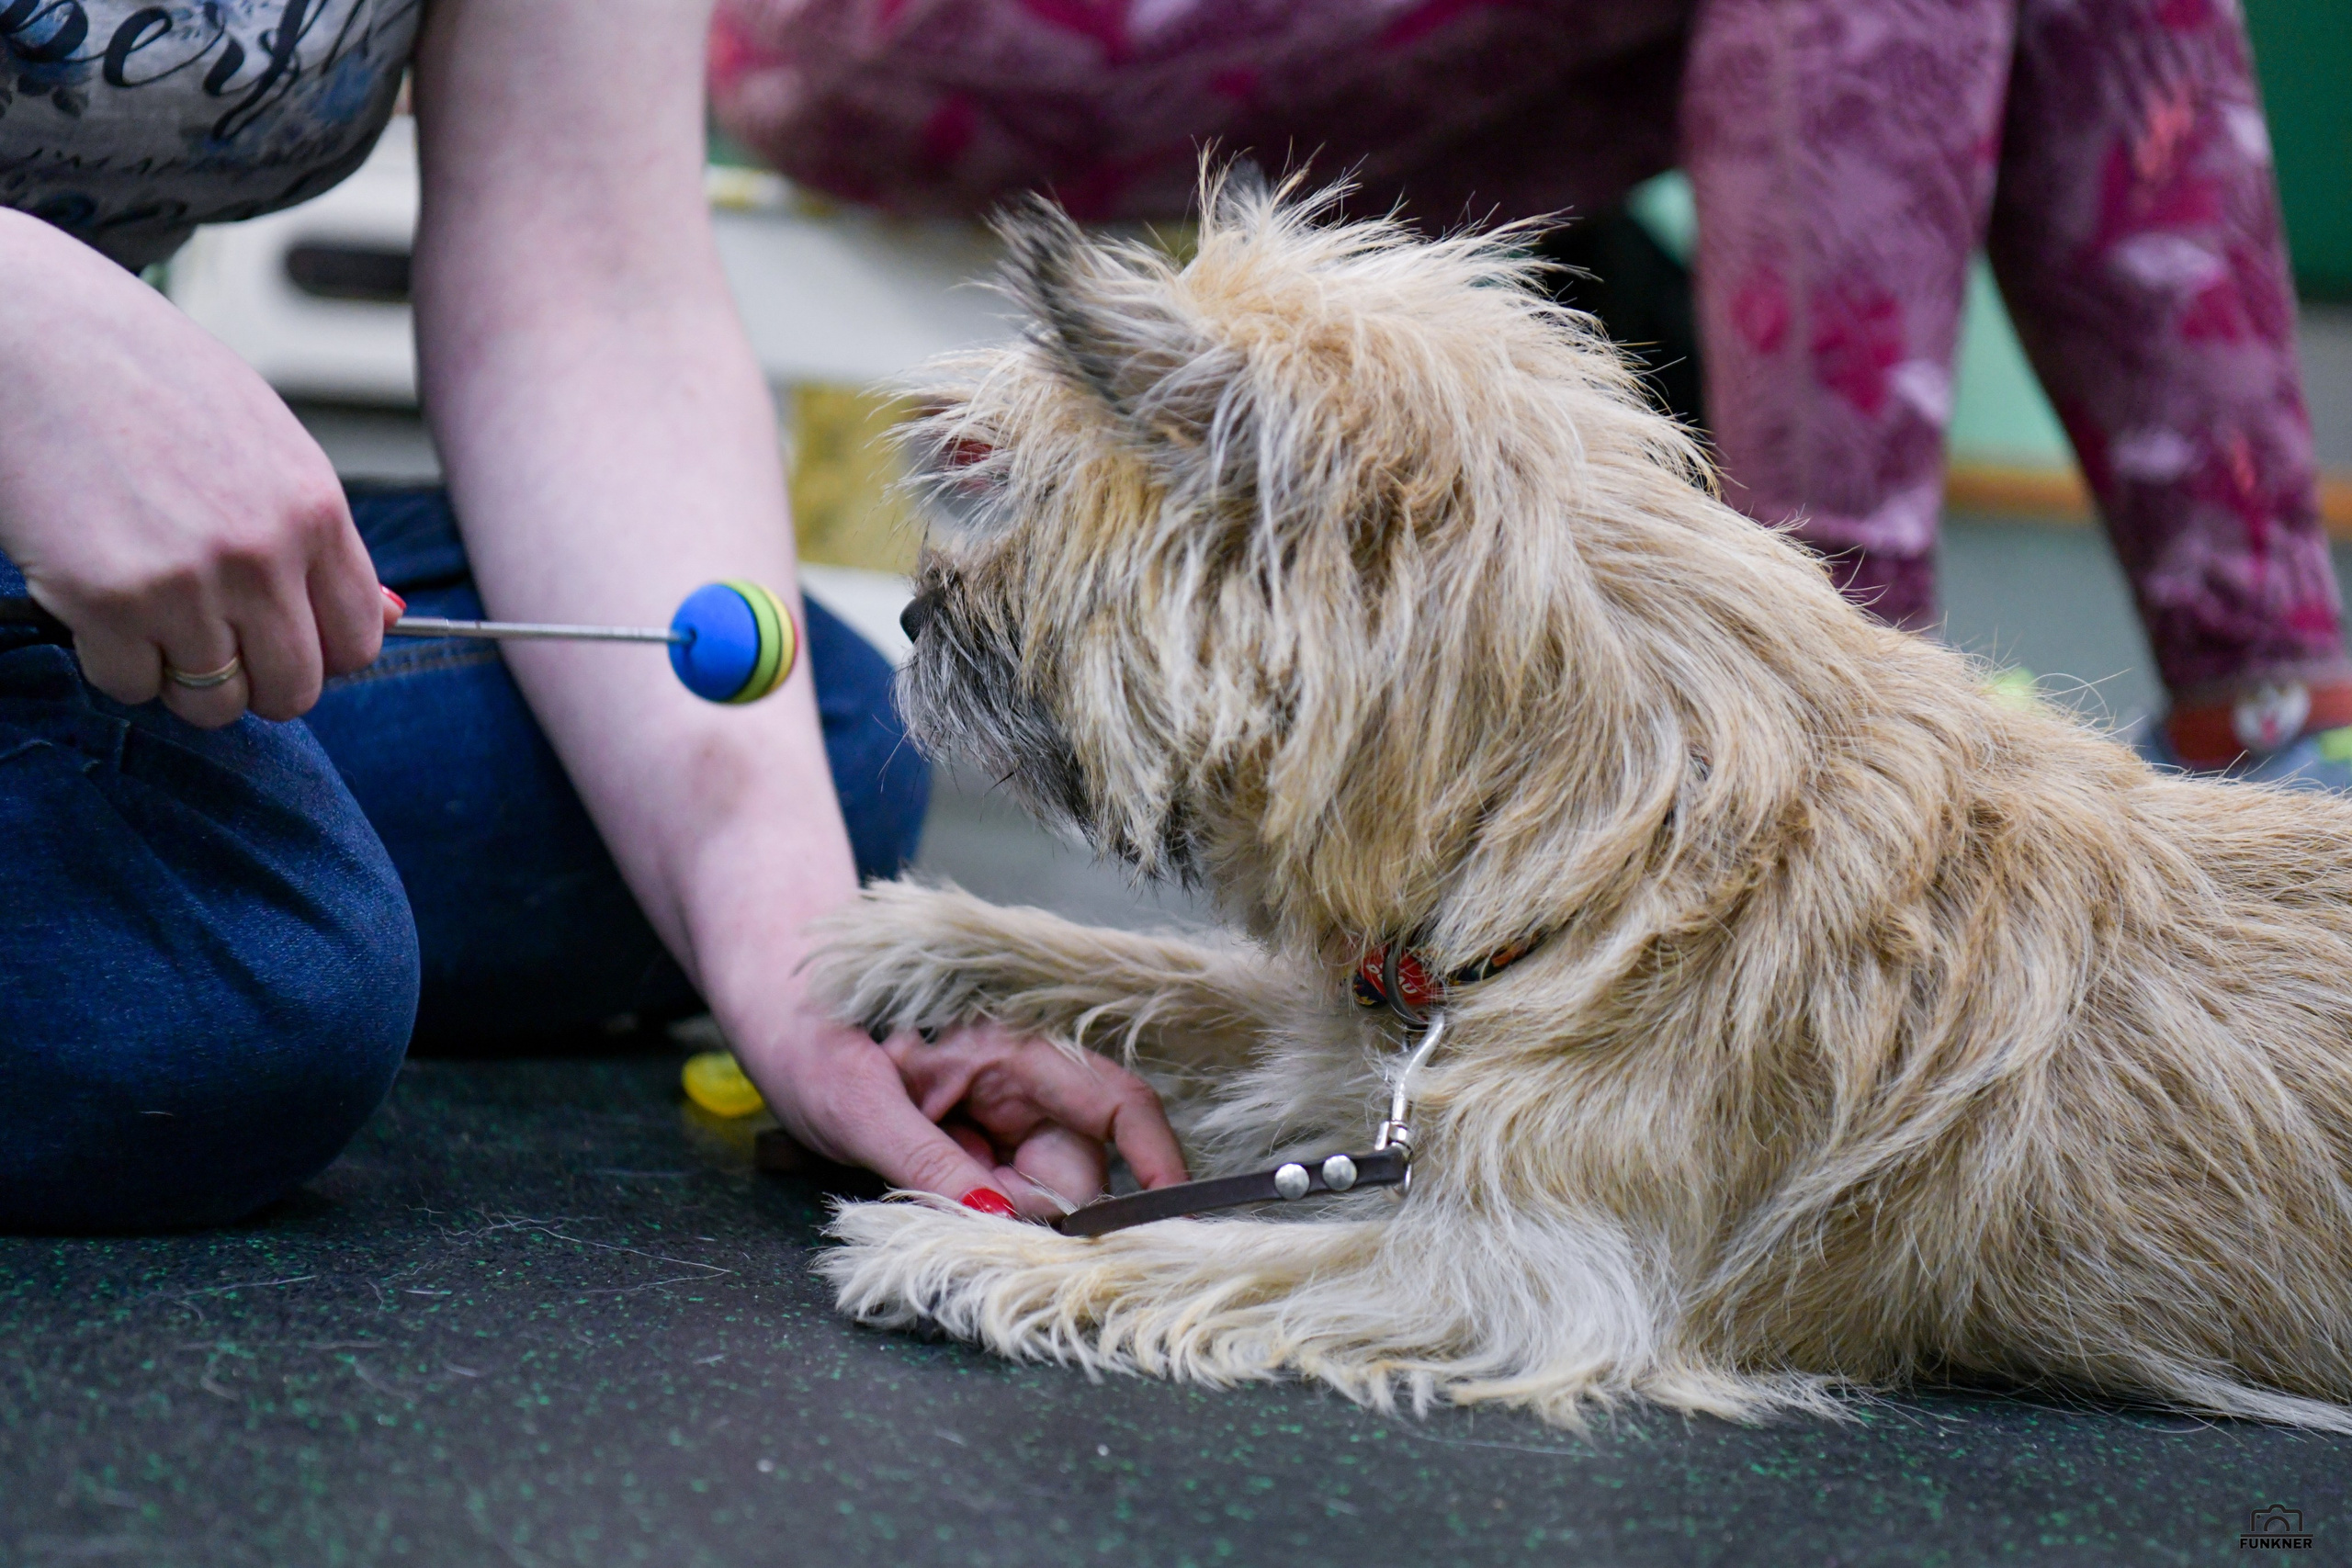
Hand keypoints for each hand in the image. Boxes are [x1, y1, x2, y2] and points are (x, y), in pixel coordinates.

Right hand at [0, 211, 386, 727]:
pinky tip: (99, 595)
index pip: (359, 642)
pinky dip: (113, 660)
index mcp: (316, 510)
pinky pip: (131, 684)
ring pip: (214, 701)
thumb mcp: (265, 443)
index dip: (321, 654)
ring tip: (153, 612)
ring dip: (181, 674)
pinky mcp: (107, 598)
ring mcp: (187, 581)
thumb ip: (318, 538)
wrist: (35, 335)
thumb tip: (387, 618)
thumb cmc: (148, 382)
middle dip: (255, 681)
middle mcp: (263, 553)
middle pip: (294, 690)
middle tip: (212, 638)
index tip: (283, 639)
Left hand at [741, 1015, 1188, 1219]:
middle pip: (1079, 1168)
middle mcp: (1025, 1086)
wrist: (777, 1033)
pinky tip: (927, 1196)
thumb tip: (998, 1221)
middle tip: (962, 1212)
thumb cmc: (814, 1046)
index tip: (1167, 1215)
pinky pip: (1005, 1201)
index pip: (1116, 1103)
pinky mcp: (982, 1152)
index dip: (1155, 1158)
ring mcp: (1005, 1121)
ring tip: (917, 1186)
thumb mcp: (859, 1109)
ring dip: (998, 1216)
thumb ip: (929, 1165)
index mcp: (1015, 1052)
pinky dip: (979, 1217)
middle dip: (1038, 1211)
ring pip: (1043, 1195)